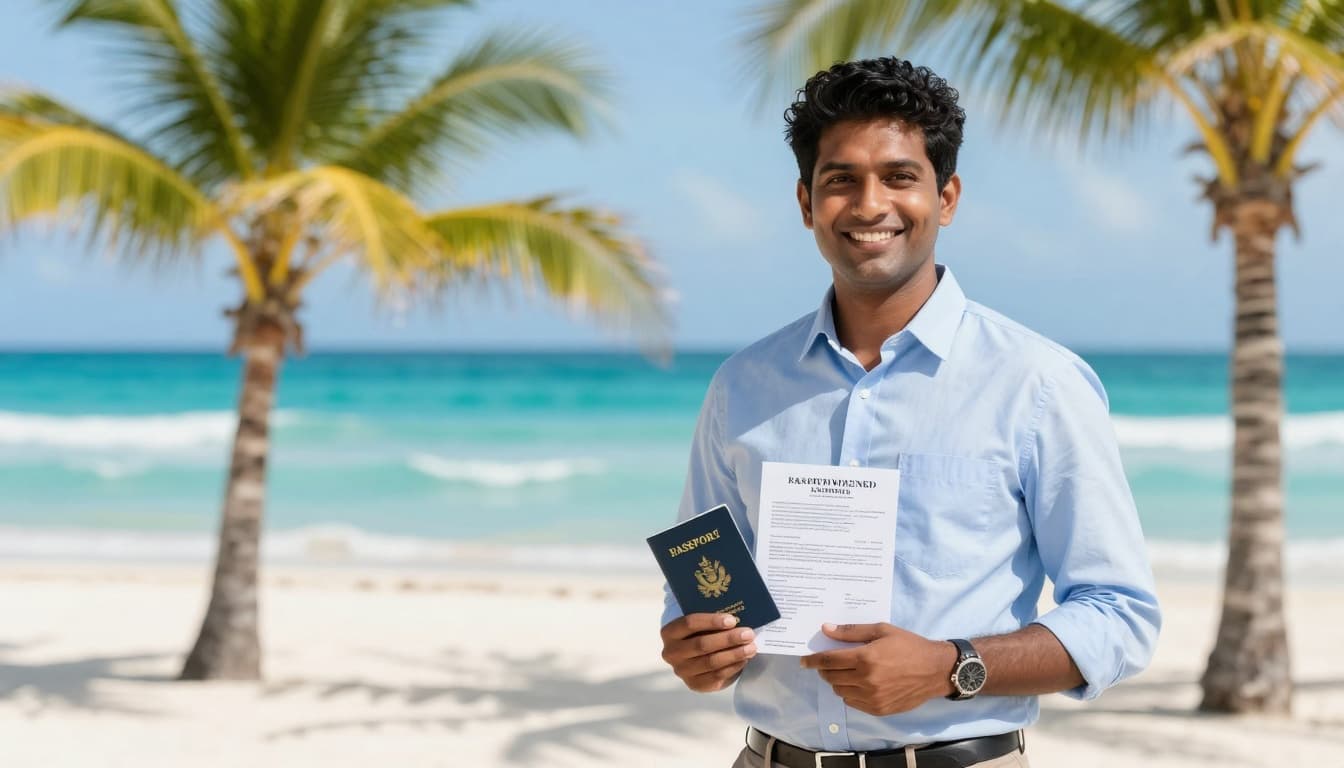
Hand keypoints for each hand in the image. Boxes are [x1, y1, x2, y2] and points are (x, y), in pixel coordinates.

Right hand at [660, 613, 757, 691]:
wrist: (693, 656)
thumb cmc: (700, 633)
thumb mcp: (701, 624)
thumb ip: (713, 621)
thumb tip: (738, 618)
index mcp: (669, 632)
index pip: (689, 623)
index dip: (711, 621)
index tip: (732, 620)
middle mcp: (671, 653)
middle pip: (702, 644)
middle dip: (728, 639)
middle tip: (748, 634)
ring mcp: (682, 671)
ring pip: (711, 662)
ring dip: (734, 654)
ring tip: (751, 647)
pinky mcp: (694, 685)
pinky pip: (716, 677)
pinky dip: (732, 667)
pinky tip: (744, 660)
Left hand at [799, 622, 955, 715]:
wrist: (935, 670)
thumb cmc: (909, 645)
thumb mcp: (882, 631)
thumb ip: (852, 632)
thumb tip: (826, 629)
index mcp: (866, 658)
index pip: (829, 661)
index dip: (813, 660)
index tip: (804, 660)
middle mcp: (867, 680)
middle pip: (831, 677)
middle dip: (824, 669)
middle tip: (827, 663)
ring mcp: (872, 697)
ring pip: (840, 691)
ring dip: (836, 681)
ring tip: (845, 672)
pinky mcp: (879, 709)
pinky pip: (852, 702)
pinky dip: (849, 692)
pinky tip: (857, 683)